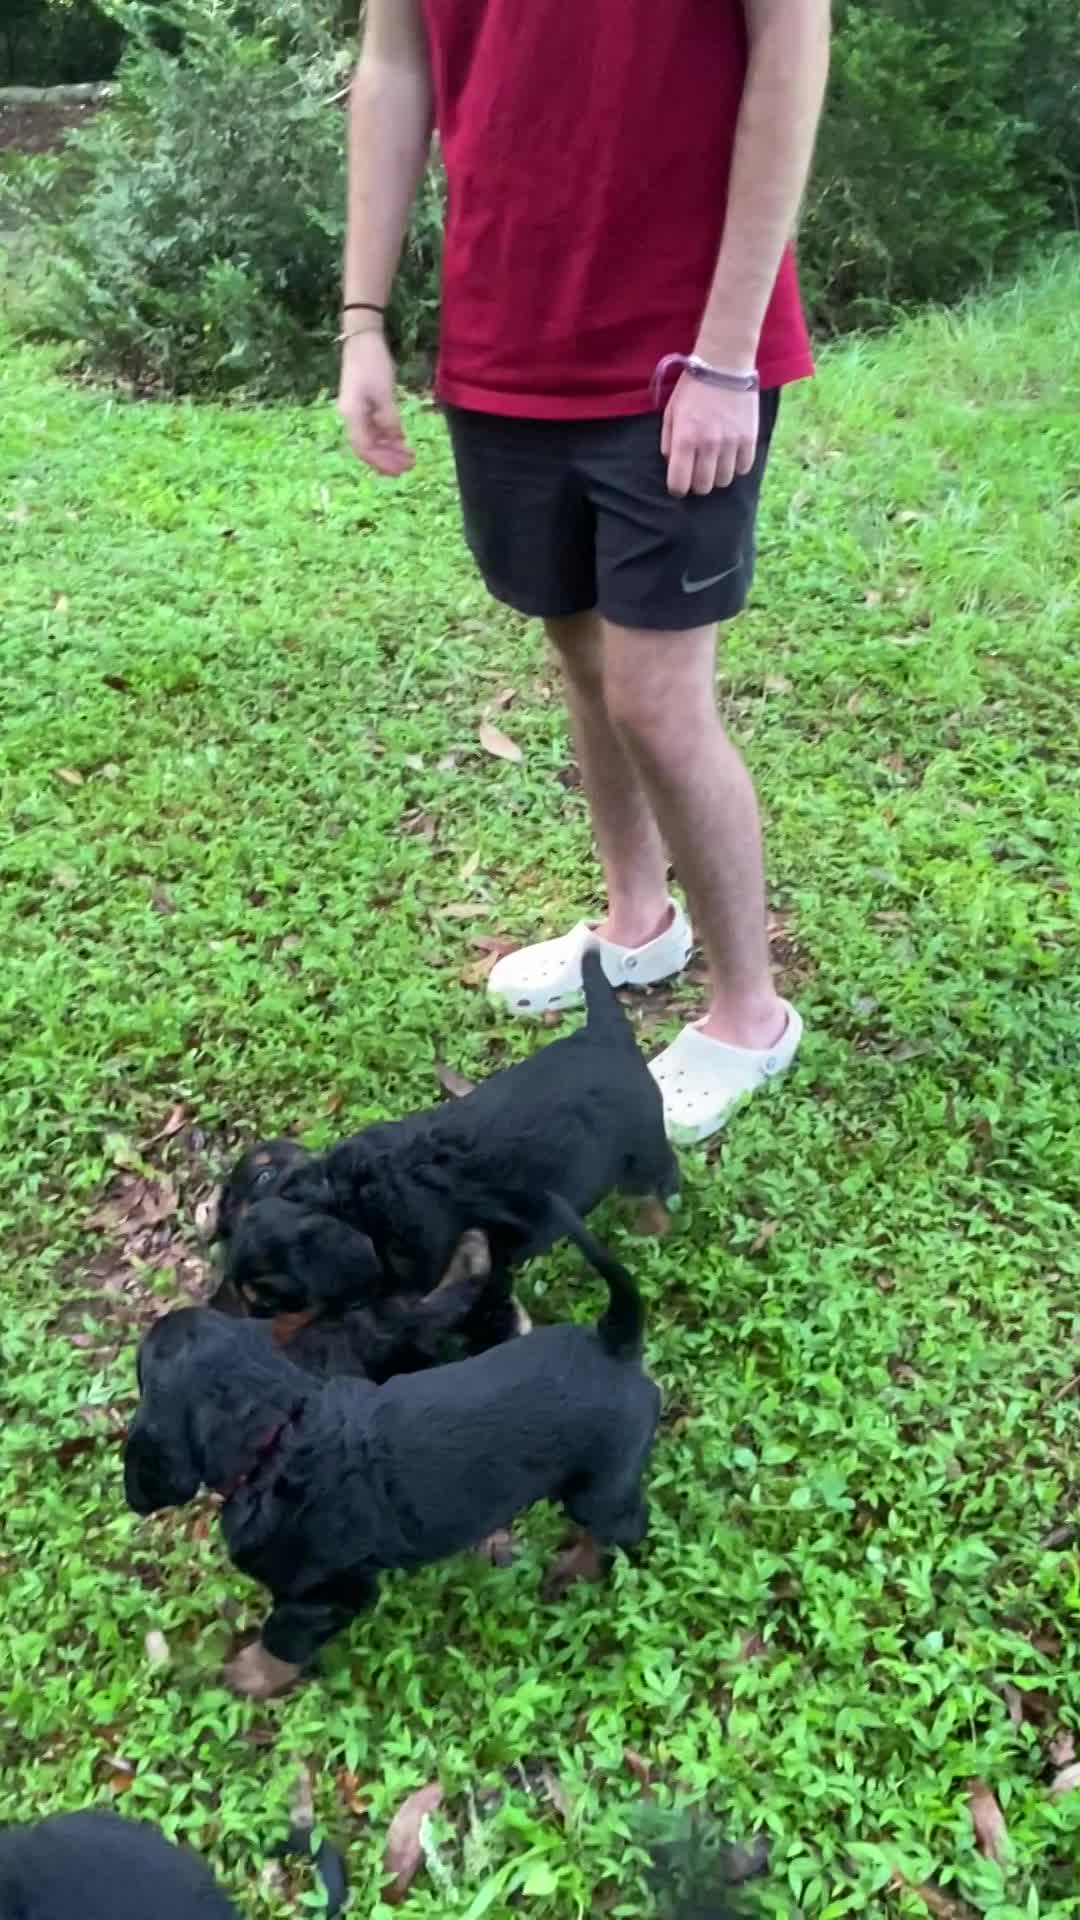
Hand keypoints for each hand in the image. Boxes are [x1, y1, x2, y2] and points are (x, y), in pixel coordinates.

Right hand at [337, 330, 414, 477]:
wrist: (363, 339)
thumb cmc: (372, 362)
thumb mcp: (384, 392)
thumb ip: (389, 418)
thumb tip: (396, 440)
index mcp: (352, 415)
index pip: (366, 448)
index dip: (383, 462)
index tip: (402, 470)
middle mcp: (352, 417)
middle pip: (367, 448)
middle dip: (387, 460)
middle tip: (409, 467)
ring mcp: (357, 412)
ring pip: (372, 440)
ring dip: (389, 451)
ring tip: (408, 457)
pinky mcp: (364, 405)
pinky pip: (375, 429)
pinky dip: (388, 438)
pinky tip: (401, 442)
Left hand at [661, 374, 758, 496]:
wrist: (725, 364)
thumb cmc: (693, 387)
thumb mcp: (671, 411)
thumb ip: (668, 441)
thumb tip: (673, 463)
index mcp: (684, 439)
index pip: (679, 484)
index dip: (677, 488)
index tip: (679, 482)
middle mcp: (708, 445)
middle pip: (703, 487)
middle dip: (697, 483)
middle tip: (697, 470)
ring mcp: (731, 443)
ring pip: (724, 481)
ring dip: (717, 475)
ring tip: (715, 461)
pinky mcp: (749, 438)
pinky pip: (743, 468)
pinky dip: (736, 466)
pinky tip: (731, 455)